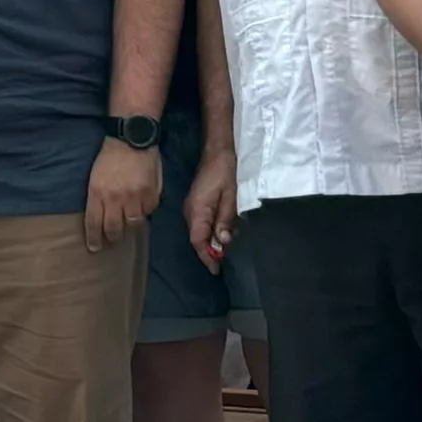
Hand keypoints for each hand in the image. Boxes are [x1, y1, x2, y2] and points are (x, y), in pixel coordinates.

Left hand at [83, 137, 160, 248]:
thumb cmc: (110, 156)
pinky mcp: (151, 194)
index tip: (94, 248)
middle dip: (112, 238)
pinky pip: (149, 211)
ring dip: (130, 226)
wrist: (132, 138)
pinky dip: (145, 211)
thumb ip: (98, 197)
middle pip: (114, 228)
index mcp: (98, 192)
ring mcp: (135, 197)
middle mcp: (115, 198)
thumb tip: (100, 218)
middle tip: (112, 242)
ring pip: (133, 223)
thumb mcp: (95, 176)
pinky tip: (142, 208)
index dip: (94, 239)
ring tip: (128, 226)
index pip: (94, 223)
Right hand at [184, 135, 238, 266]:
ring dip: (210, 244)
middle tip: (223, 265)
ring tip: (225, 253)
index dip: (206, 256)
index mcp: (197, 211)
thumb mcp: (231, 196)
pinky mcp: (195, 205)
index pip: (198, 240)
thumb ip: (226, 219)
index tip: (215, 270)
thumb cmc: (225, 172)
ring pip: (198, 233)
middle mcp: (190, 212)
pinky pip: (200, 225)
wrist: (216, 151)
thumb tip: (223, 241)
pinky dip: (209, 234)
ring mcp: (191, 208)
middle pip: (197, 239)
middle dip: (209, 253)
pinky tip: (221, 235)